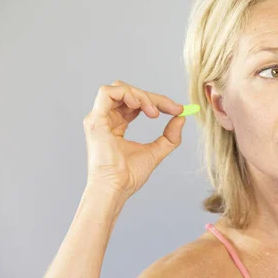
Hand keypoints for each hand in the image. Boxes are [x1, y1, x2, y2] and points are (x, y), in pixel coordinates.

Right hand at [83, 80, 185, 205]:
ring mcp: (98, 118)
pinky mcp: (95, 120)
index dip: (157, 102)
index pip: (136, 103)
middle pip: (129, 93)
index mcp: (116, 125)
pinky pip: (107, 93)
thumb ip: (169, 136)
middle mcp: (105, 119)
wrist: (116, 189)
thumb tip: (181, 117)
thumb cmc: (129, 176)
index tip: (178, 109)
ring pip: (119, 89)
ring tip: (154, 113)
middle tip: (172, 109)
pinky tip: (141, 107)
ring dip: (141, 95)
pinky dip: (127, 94)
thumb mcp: (156, 152)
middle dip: (153, 97)